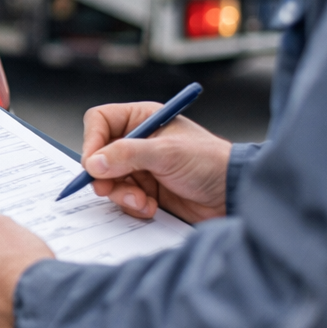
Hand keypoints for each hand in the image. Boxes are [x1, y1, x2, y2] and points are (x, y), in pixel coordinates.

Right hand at [81, 102, 232, 222]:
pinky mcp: (145, 190)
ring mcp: (140, 167)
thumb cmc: (210, 163)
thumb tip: (94, 163)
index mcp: (143, 120)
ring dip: (120, 194)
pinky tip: (151, 207)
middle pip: (98, 155)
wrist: (234, 195)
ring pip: (107, 180)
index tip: (94, 164)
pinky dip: (132, 206)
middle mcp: (138, 142)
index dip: (92, 141)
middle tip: (111, 188)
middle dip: (105, 175)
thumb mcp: (167, 154)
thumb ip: (127, 155)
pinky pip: (122, 198)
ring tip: (141, 200)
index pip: (100, 122)